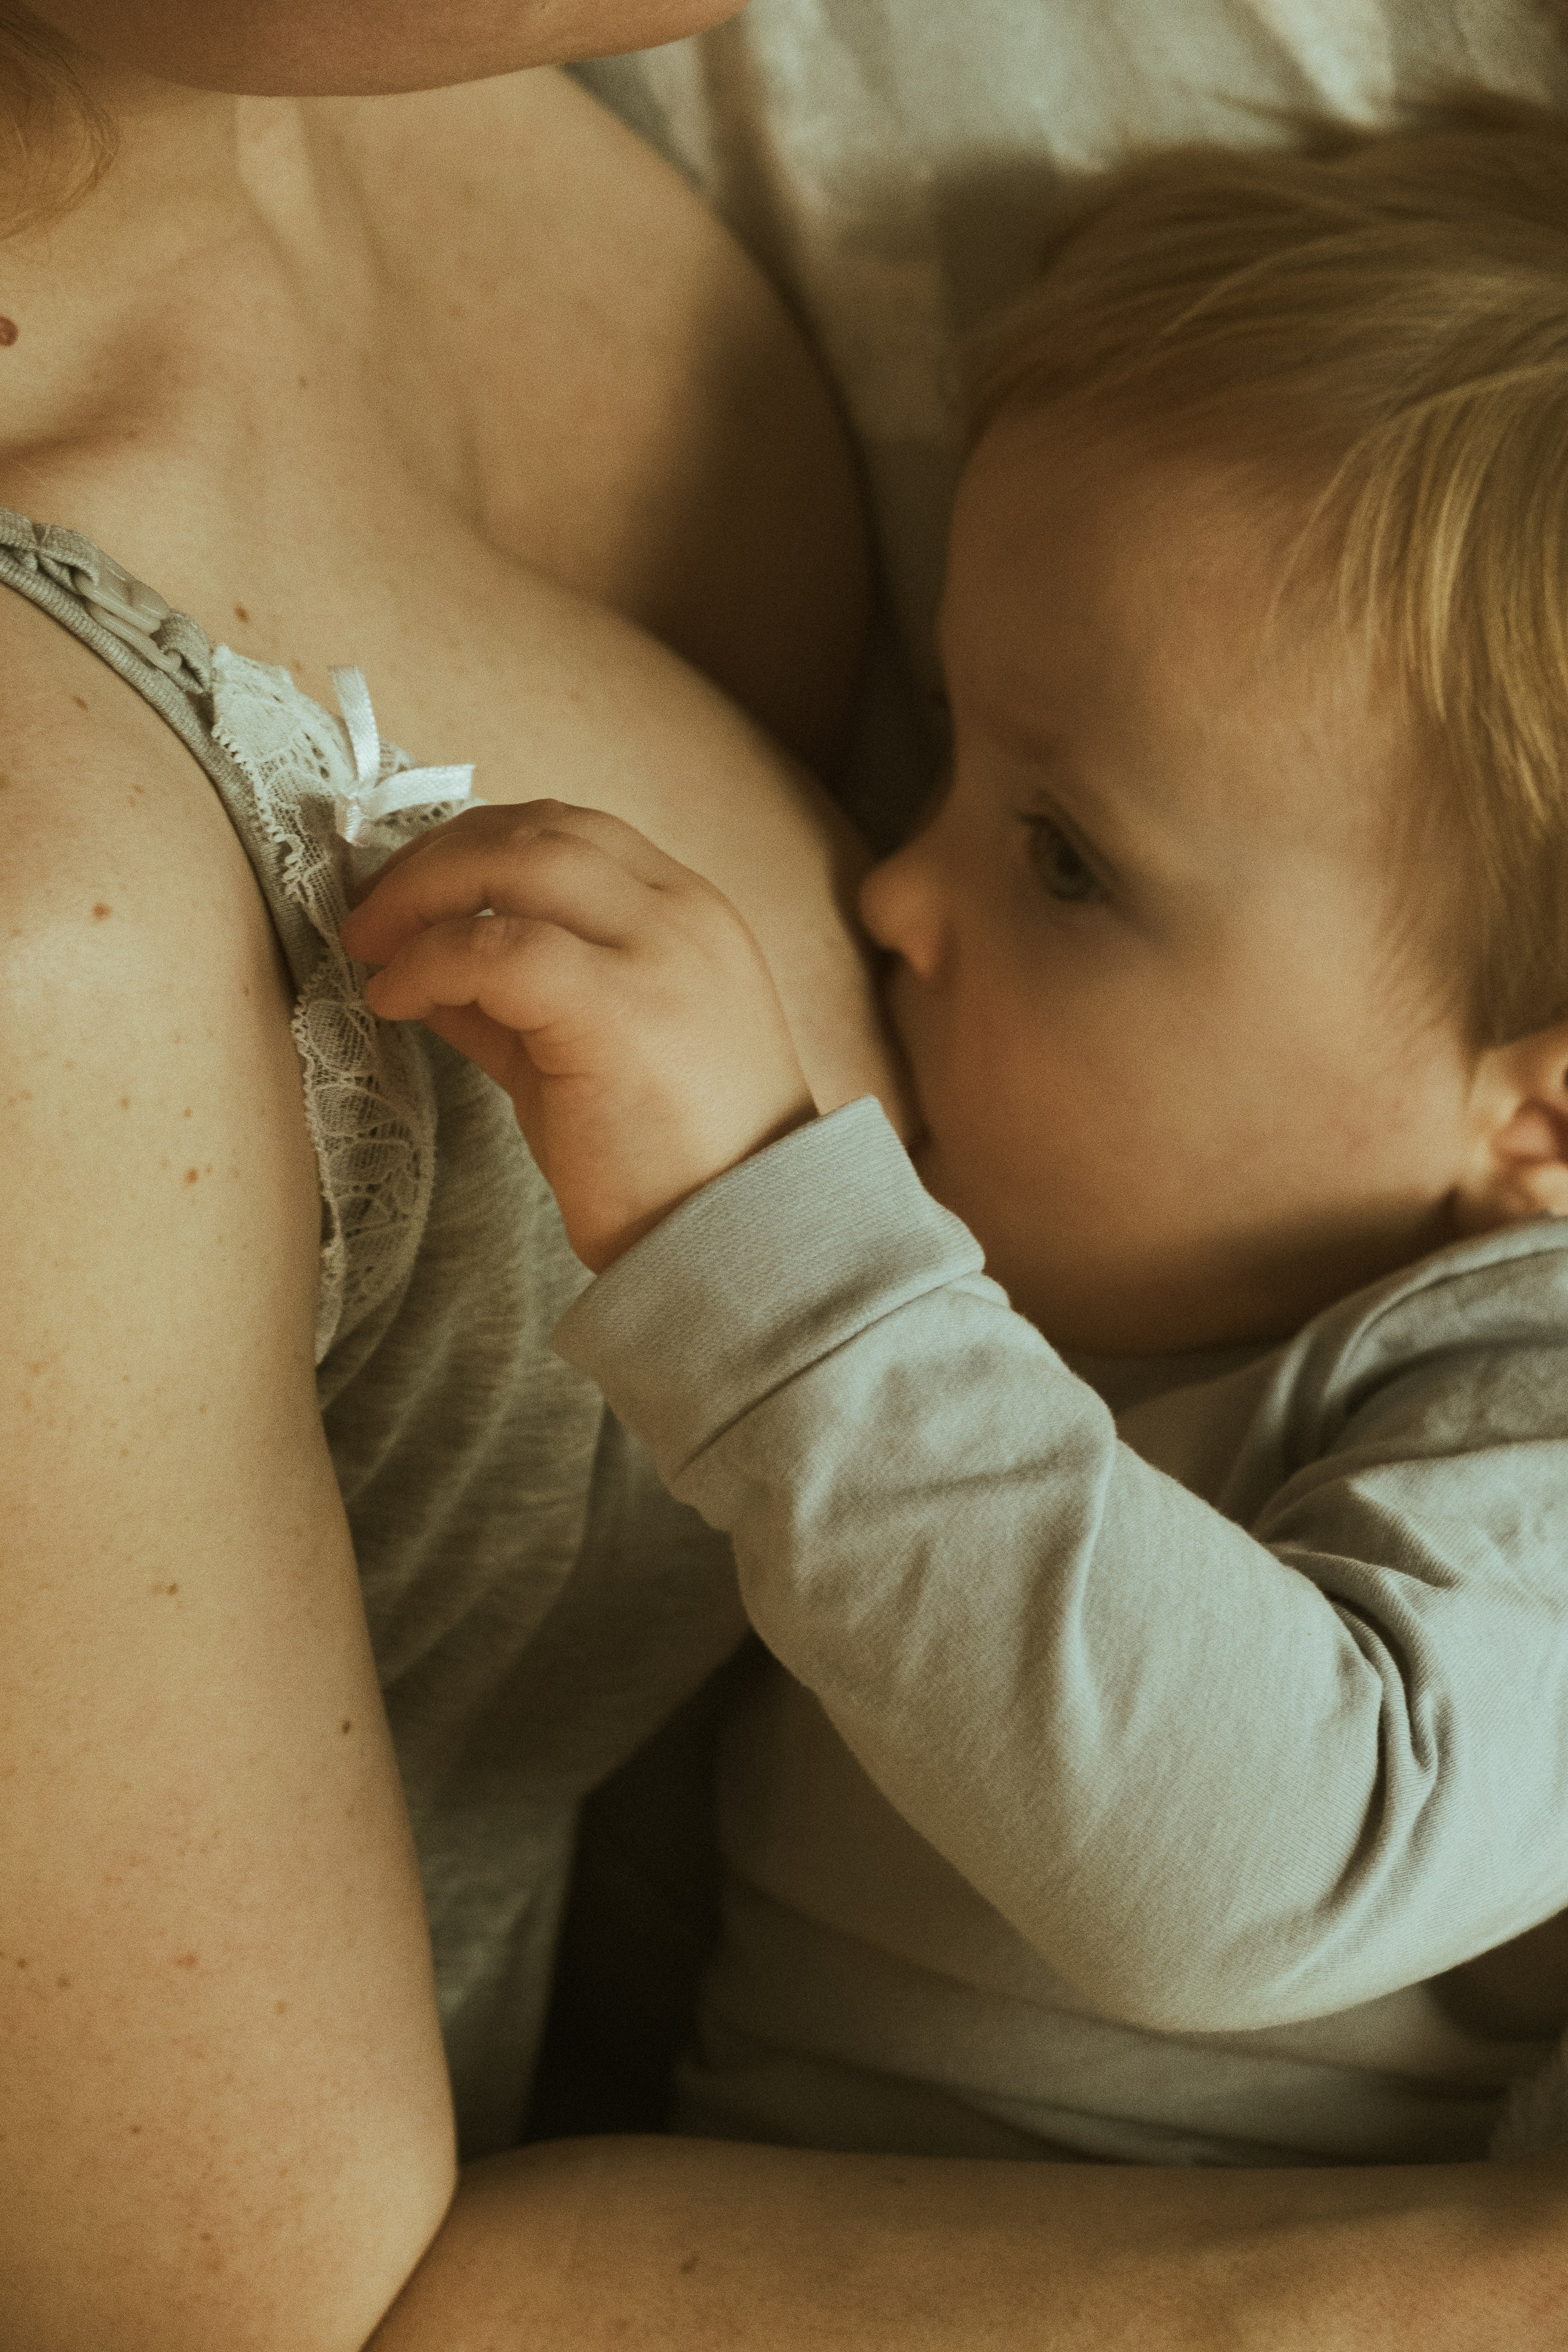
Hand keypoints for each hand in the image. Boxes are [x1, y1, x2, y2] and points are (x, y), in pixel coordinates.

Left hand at [339, 801, 816, 1270]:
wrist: (742, 1245)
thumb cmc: (671, 1164)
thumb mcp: (591, 1052)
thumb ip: (518, 997)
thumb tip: (421, 965)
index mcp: (687, 913)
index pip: (570, 832)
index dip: (474, 846)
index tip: (411, 892)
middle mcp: (680, 914)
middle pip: (537, 828)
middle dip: (435, 857)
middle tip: (370, 915)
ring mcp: (658, 953)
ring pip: (519, 859)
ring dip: (422, 891)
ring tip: (372, 946)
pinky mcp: (620, 1009)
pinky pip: (498, 948)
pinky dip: (430, 960)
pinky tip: (397, 998)